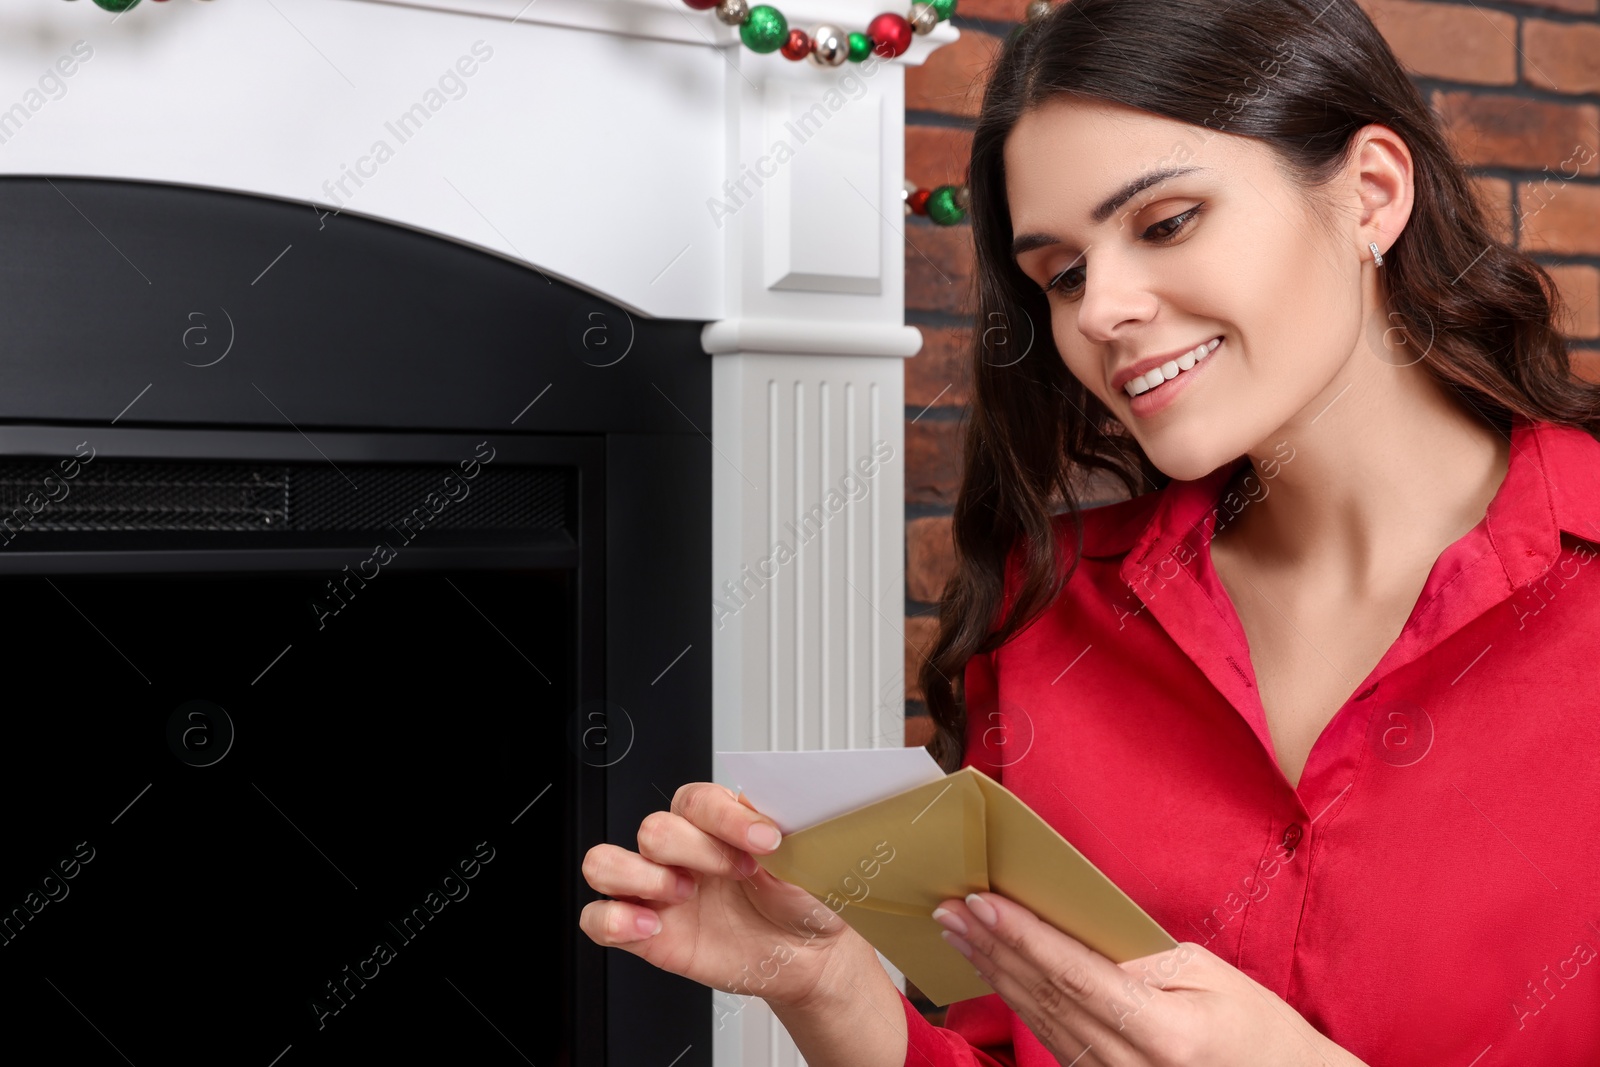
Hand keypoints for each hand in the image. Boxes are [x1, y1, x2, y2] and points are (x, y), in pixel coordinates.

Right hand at [579, 782, 862, 1010]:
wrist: (808, 953)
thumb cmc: (804, 898)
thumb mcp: (809, 860)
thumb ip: (788, 833)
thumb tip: (779, 814)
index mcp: (717, 821)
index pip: (698, 800)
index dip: (728, 819)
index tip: (767, 841)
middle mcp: (680, 849)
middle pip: (654, 829)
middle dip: (696, 851)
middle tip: (739, 873)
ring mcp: (657, 889)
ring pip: (604, 862)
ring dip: (641, 877)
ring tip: (685, 895)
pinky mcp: (644, 932)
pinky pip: (597, 918)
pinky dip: (613, 920)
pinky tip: (651, 927)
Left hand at [931, 892, 1365, 1066]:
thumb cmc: (1255, 1029)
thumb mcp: (1206, 974)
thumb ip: (1136, 955)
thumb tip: (1071, 923)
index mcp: (1162, 1031)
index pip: (1075, 974)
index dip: (1023, 936)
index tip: (982, 902)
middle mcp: (1130, 1066)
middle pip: (1045, 997)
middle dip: (991, 948)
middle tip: (949, 908)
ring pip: (1039, 1020)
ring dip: (993, 972)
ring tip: (957, 932)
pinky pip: (1051, 1038)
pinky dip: (1018, 999)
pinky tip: (992, 970)